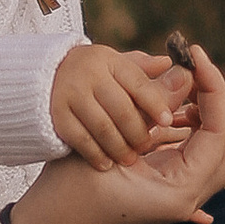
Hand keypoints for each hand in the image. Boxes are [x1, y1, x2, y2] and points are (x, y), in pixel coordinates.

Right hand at [7, 46, 224, 223]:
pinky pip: (213, 154)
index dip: (213, 86)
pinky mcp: (179, 186)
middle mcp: (192, 197)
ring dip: (222, 115)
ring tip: (189, 93)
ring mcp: (189, 195)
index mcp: (180, 191)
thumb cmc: (68, 190)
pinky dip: (207, 126)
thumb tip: (185, 72)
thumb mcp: (107, 141)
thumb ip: (150, 107)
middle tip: (199, 74)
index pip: (222, 130)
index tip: (195, 57)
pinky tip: (178, 110)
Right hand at [50, 41, 192, 171]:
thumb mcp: (117, 69)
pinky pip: (81, 140)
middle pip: (122, 109)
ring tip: (130, 158)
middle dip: (138, 132)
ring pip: (103, 127)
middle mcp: (86, 73)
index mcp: (107, 59)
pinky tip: (107, 163)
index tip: (168, 122)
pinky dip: (96, 154)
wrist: (39, 81)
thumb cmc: (91, 77)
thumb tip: (186, 73)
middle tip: (146, 147)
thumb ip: (149, 74)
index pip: (138, 84)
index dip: (155, 103)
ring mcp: (68, 94)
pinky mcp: (55, 115)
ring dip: (120, 146)